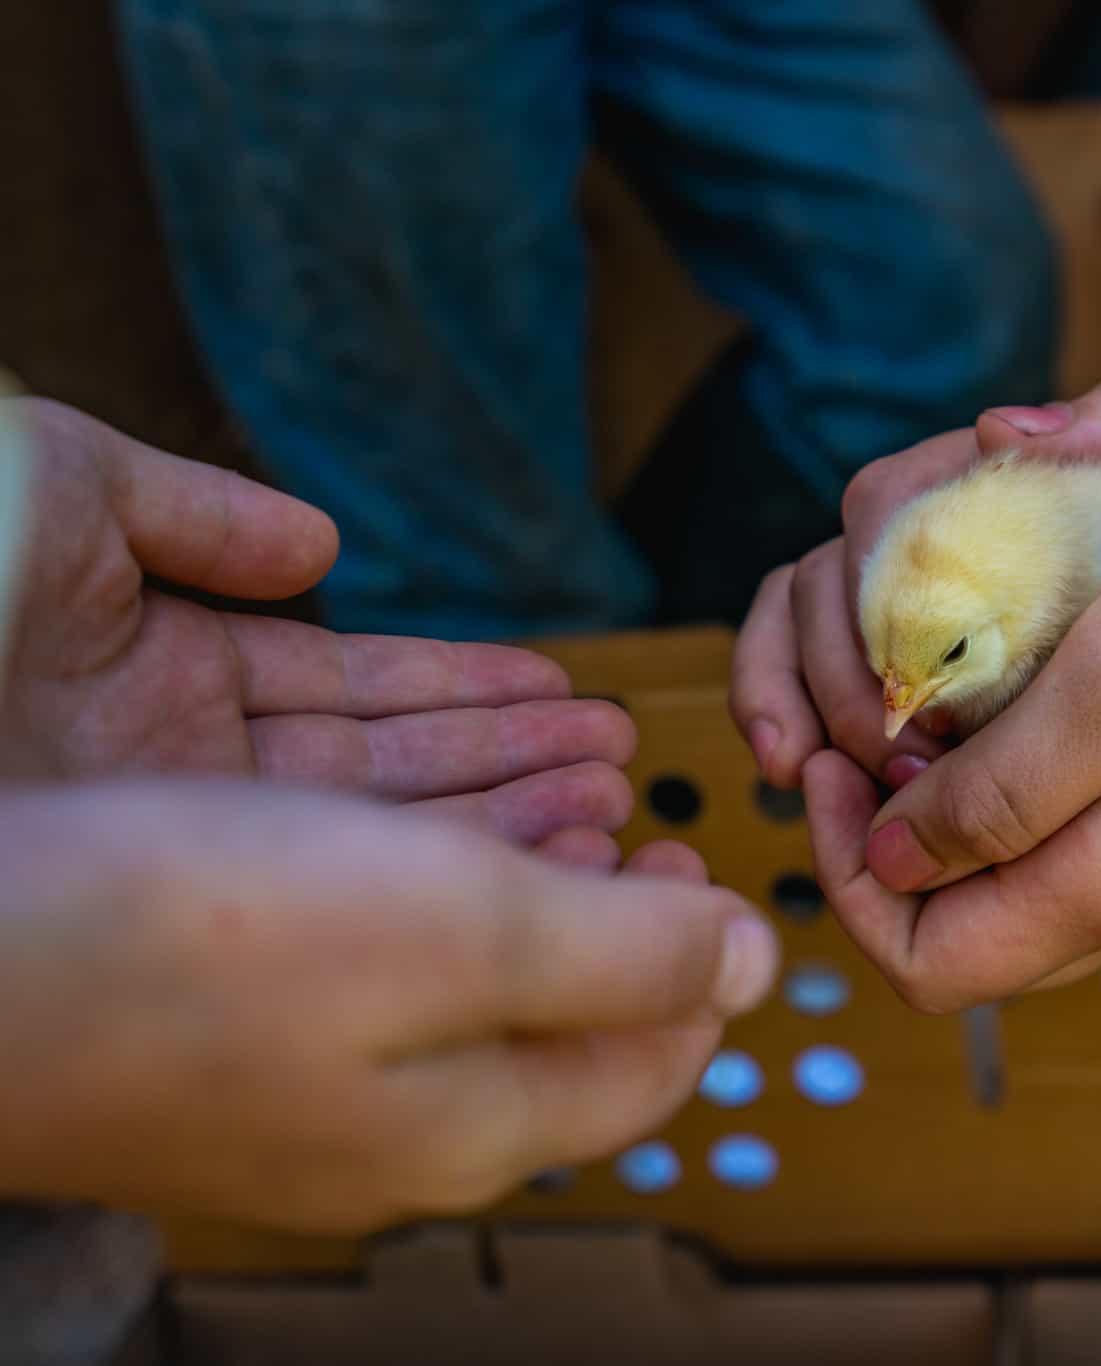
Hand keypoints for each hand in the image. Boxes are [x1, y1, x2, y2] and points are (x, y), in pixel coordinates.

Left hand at [0, 399, 633, 846]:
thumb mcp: (69, 490)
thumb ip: (199, 515)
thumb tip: (321, 543)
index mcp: (154, 670)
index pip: (350, 686)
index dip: (466, 688)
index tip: (566, 690)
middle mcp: (173, 771)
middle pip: (382, 775)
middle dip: (510, 768)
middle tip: (624, 767)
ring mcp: (174, 842)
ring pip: (373, 843)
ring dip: (499, 827)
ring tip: (615, 810)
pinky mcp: (171, 891)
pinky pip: (333, 884)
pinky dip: (440, 874)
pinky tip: (536, 859)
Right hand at [0, 778, 778, 1233]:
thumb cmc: (203, 943)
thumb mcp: (466, 929)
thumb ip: (627, 953)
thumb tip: (762, 964)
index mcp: (475, 1129)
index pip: (649, 1068)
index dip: (701, 964)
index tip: (696, 852)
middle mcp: (393, 1134)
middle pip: (554, 1025)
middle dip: (613, 909)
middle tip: (627, 809)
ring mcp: (298, 1092)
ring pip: (456, 984)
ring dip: (520, 881)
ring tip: (541, 789)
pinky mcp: (219, 1035)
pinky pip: (363, 960)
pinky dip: (416, 881)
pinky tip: (401, 820)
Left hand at [797, 404, 1100, 1010]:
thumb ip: (998, 795)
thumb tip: (893, 860)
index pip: (922, 964)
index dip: (845, 877)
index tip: (833, 759)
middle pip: (957, 923)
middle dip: (878, 828)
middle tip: (866, 713)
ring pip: (1007, 859)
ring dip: (943, 778)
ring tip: (934, 669)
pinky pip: (1072, 799)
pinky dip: (1013, 741)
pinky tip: (1026, 647)